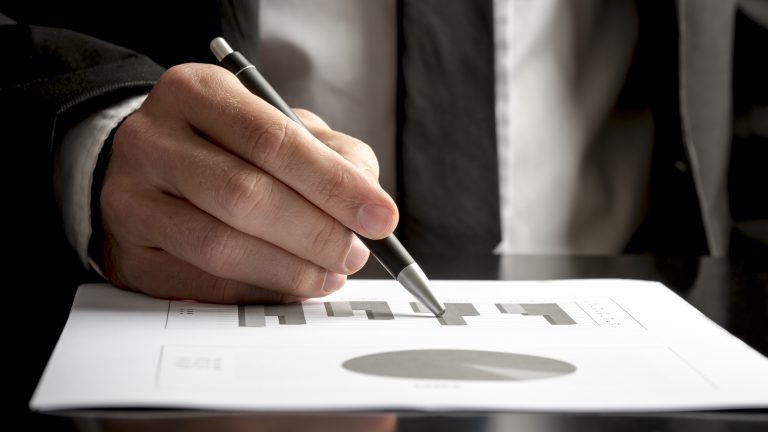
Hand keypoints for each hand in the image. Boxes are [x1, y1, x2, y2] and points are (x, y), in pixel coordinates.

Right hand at [97, 63, 397, 303]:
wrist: (146, 162)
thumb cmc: (224, 142)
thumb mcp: (277, 124)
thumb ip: (330, 153)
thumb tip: (369, 201)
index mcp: (196, 92)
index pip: (273, 140)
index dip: (334, 185)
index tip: (381, 218)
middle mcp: (153, 141)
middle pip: (245, 195)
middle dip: (316, 233)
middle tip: (355, 254)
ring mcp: (131, 199)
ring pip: (220, 246)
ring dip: (290, 270)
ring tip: (329, 274)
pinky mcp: (129, 253)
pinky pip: (200, 284)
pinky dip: (257, 291)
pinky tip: (290, 286)